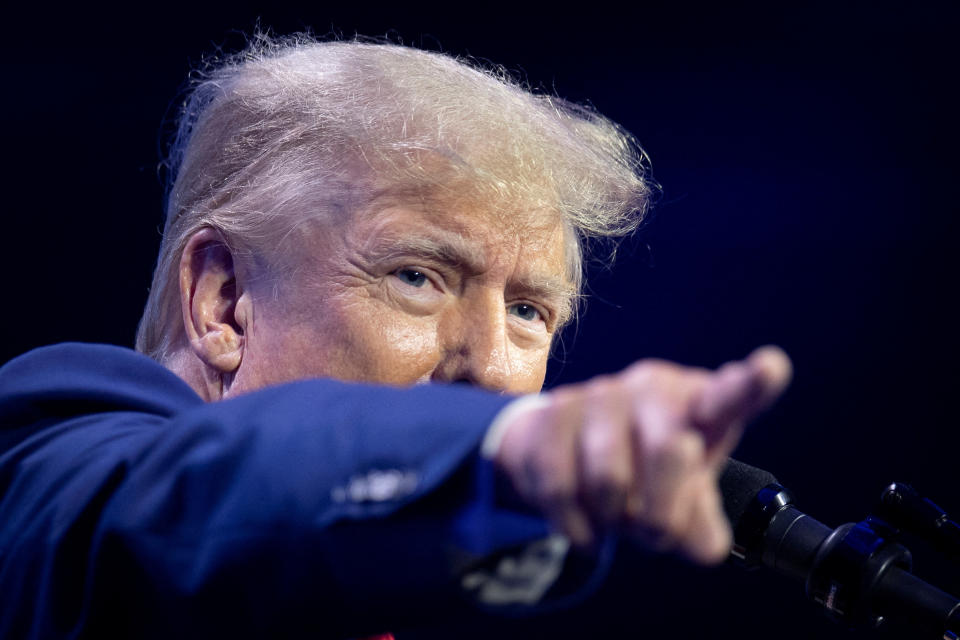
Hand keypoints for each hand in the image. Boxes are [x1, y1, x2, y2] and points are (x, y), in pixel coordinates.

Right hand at [494, 346, 791, 563]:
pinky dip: (577, 527)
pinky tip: (585, 528)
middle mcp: (653, 388)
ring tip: (614, 519)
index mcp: (701, 405)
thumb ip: (701, 526)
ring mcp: (600, 395)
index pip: (732, 395)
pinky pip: (563, 488)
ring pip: (610, 480)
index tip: (771, 368)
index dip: (752, 383)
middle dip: (660, 515)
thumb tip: (702, 545)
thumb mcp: (683, 502)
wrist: (563, 454)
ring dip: (613, 521)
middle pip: (671, 453)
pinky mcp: (551, 413)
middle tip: (653, 533)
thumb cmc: (643, 475)